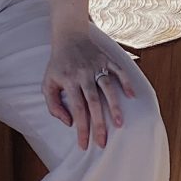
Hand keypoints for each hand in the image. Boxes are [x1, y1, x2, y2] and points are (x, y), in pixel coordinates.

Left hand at [44, 30, 134, 149]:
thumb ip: (54, 105)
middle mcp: (83, 74)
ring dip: (114, 106)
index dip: (81, 128)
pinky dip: (126, 82)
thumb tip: (69, 122)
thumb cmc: (58, 65)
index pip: (76, 109)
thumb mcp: (47, 84)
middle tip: (103, 143)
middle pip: (93, 102)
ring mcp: (96, 66)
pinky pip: (119, 71)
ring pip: (107, 87)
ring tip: (119, 124)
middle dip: (98, 124)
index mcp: (68, 81)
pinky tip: (132, 96)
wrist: (68, 36)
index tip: (85, 145)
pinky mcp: (106, 59)